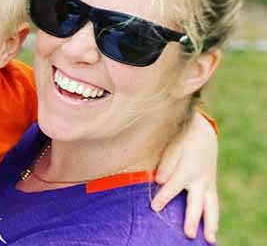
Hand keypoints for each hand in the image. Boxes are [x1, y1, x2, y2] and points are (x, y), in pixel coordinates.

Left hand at [151, 111, 218, 243]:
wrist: (202, 133)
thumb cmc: (182, 139)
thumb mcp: (173, 144)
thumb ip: (166, 162)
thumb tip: (159, 179)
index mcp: (188, 168)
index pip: (175, 186)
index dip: (164, 197)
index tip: (154, 207)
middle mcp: (200, 179)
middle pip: (196, 202)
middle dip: (191, 219)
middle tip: (188, 234)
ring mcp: (208, 183)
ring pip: (211, 206)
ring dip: (210, 223)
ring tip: (209, 240)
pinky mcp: (210, 185)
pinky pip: (213, 204)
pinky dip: (213, 217)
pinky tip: (211, 231)